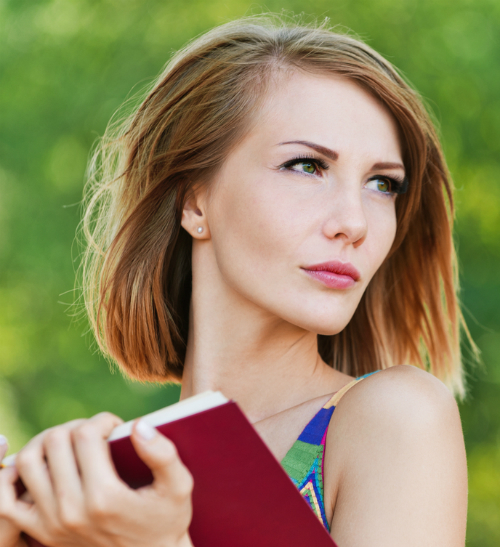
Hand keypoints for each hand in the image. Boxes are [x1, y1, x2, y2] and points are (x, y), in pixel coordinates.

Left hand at [0, 413, 194, 546]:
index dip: (102, 420)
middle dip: (78, 426)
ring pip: (28, 461)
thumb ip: (163, 453)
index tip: (117, 427)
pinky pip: (5, 500)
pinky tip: (40, 465)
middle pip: (56, 442)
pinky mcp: (40, 532)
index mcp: (104, 498)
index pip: (86, 435)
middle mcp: (72, 511)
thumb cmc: (166, 520)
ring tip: (71, 443)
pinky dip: (13, 476)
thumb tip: (138, 425)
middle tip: (96, 434)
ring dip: (47, 441)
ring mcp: (51, 524)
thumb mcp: (179, 486)